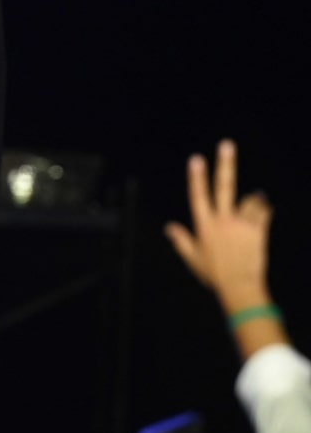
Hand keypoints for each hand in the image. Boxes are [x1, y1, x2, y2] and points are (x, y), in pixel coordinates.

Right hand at [164, 139, 272, 309]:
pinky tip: (261, 214)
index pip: (198, 196)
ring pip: (250, 199)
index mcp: (204, 226)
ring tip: (251, 207)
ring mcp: (241, 224)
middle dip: (225, 164)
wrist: (240, 286)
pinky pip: (264, 211)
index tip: (196, 159)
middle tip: (227, 145)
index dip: (196, 177)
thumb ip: (181, 240)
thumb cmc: (215, 274)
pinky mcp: (258, 229)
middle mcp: (222, 221)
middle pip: (224, 186)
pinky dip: (263, 210)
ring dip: (252, 200)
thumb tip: (169, 228)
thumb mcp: (193, 258)